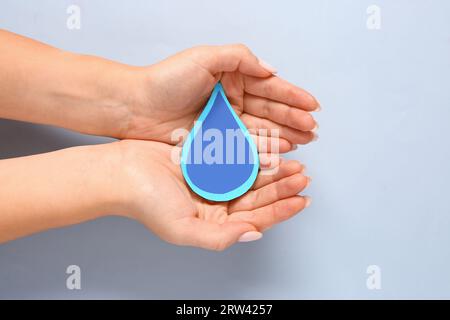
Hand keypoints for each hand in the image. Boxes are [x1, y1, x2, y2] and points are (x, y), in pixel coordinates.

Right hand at [114, 140, 310, 250]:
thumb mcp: (183, 229)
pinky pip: (237, 156)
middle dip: (282, 189)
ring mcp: (213, 179)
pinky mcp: (208, 159)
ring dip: (273, 171)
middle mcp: (217, 202)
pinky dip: (254, 154)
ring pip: (252, 176)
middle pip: (258, 197)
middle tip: (303, 177)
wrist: (122, 172)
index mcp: (214, 222)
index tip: (301, 200)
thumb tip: (253, 235)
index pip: (256, 219)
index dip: (280, 211)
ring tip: (293, 164)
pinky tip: (269, 150)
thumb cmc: (146, 204)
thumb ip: (220, 237)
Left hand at [126, 44, 319, 151]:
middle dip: (293, 119)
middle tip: (313, 130)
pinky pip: (244, 145)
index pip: (269, 87)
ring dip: (283, 135)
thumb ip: (240, 58)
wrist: (137, 107)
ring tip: (303, 142)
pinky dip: (263, 149)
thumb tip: (271, 70)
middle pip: (269, 110)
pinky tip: (278, 152)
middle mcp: (231, 99)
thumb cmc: (166, 80)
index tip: (312, 106)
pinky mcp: (216, 140)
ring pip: (261, 129)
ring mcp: (225, 121)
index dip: (292, 96)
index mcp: (232, 77)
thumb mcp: (205, 57)